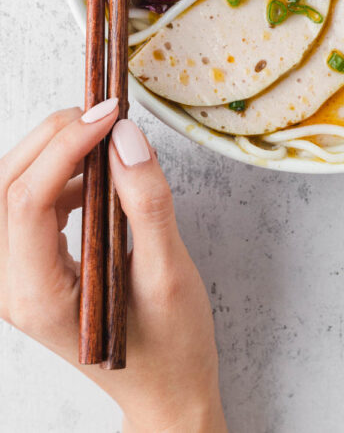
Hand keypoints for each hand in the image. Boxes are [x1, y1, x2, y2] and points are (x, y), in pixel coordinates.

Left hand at [0, 100, 226, 431]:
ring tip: (107, 140)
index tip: (110, 112)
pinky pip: (31, 205)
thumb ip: (146, 203)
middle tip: (105, 113)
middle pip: (6, 186)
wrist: (166, 389)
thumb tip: (126, 137)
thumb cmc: (170, 344)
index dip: (65, 145)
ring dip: (55, 153)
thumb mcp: (168, 272)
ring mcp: (18, 277)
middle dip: (52, 138)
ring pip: (13, 189)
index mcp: (37, 295)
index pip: (26, 200)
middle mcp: (12, 286)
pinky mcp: (35, 267)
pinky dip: (63, 176)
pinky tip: (101, 178)